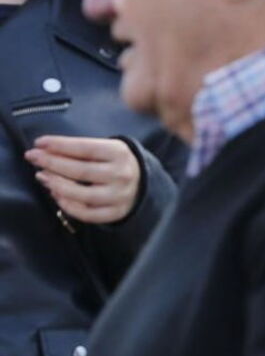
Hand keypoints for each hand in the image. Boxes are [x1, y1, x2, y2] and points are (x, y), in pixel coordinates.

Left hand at [25, 135, 140, 224]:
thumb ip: (81, 149)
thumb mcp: (106, 148)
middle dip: (52, 162)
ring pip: (81, 194)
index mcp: (120, 153)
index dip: (60, 145)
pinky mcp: (114, 213)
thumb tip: (45, 149)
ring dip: (56, 185)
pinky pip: (85, 213)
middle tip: (32, 156)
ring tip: (41, 176)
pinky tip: (55, 194)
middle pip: (80, 170)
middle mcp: (121, 174)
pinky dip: (66, 205)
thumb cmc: (114, 162)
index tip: (39, 142)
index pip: (85, 148)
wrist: (142, 184)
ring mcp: (118, 196)